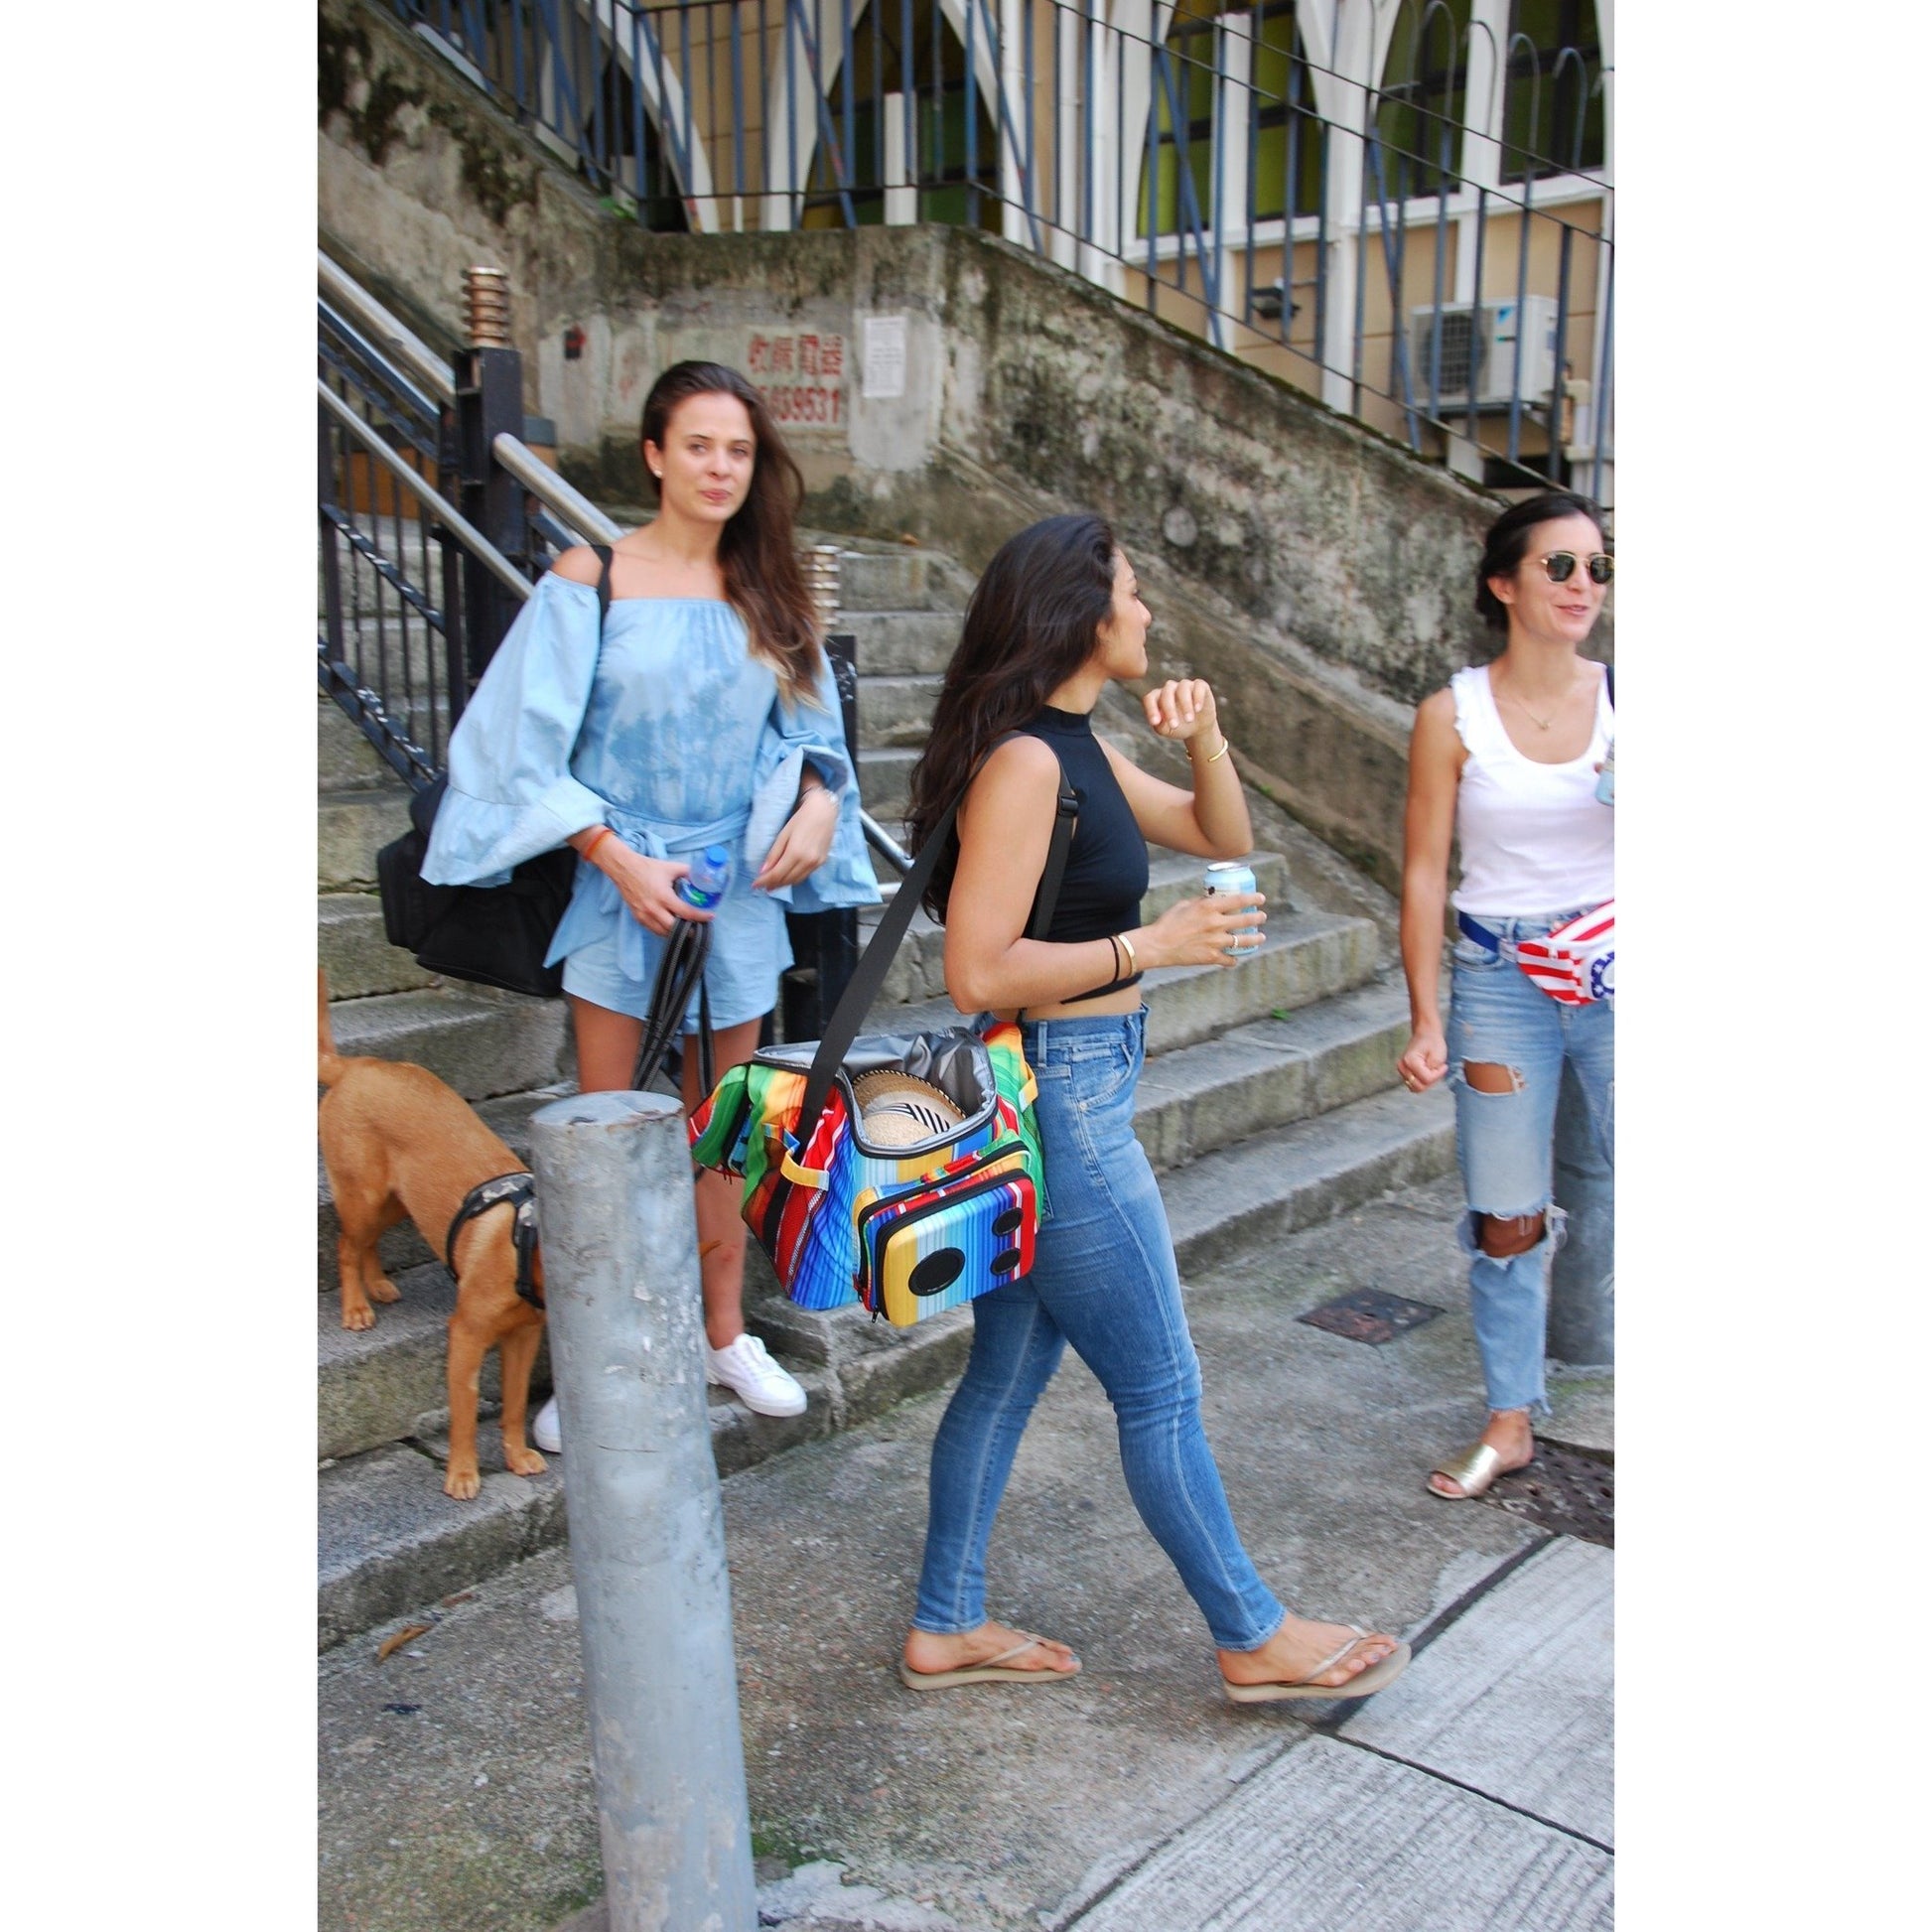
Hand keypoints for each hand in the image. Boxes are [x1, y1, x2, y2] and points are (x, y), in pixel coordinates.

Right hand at [600, 845, 708, 935]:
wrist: (624, 869)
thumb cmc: (648, 868)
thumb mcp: (671, 867)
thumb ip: (688, 872)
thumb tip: (702, 877)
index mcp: (663, 896)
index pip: (686, 912)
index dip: (700, 916)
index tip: (710, 916)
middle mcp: (653, 909)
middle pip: (674, 928)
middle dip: (688, 930)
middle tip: (698, 927)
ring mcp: (644, 915)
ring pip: (663, 932)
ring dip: (675, 932)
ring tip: (686, 928)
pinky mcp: (638, 918)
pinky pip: (653, 930)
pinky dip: (664, 930)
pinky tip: (671, 926)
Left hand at [753, 786, 837, 891]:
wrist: (824, 812)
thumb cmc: (801, 819)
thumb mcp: (783, 834)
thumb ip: (774, 854)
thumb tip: (763, 871)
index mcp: (796, 853)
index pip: (777, 874)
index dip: (764, 881)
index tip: (754, 884)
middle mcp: (807, 861)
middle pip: (786, 880)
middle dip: (773, 884)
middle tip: (762, 886)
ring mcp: (816, 863)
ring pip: (796, 880)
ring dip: (783, 884)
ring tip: (772, 885)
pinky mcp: (822, 862)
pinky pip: (805, 876)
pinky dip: (794, 879)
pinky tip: (787, 877)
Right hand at [1140, 891, 1265, 969]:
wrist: (1158, 945)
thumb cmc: (1168, 922)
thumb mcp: (1185, 905)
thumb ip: (1201, 902)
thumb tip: (1213, 899)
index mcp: (1209, 907)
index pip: (1239, 900)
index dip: (1253, 898)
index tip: (1261, 898)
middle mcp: (1216, 923)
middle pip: (1245, 920)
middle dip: (1257, 918)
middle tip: (1262, 917)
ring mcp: (1215, 942)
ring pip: (1243, 941)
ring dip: (1255, 939)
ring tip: (1261, 937)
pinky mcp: (1211, 957)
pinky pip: (1229, 959)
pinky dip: (1233, 959)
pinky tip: (1235, 958)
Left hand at [1142, 678, 1218, 744]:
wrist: (1199, 728)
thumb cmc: (1179, 727)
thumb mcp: (1167, 730)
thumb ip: (1160, 726)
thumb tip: (1157, 721)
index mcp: (1158, 697)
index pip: (1150, 699)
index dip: (1151, 709)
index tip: (1155, 722)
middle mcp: (1169, 688)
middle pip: (1166, 694)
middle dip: (1170, 710)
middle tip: (1175, 725)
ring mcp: (1185, 685)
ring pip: (1182, 688)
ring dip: (1185, 704)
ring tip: (1189, 720)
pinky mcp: (1200, 686)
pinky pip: (1198, 686)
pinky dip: (1198, 697)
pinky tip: (1197, 709)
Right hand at [1397, 1027, 1447, 1091]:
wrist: (1426, 1033)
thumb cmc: (1433, 1042)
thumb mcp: (1438, 1056)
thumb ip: (1433, 1072)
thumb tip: (1427, 1082)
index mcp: (1410, 1061)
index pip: (1426, 1079)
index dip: (1437, 1075)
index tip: (1443, 1066)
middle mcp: (1403, 1067)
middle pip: (1419, 1087)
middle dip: (1431, 1080)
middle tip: (1438, 1069)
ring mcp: (1402, 1070)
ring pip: (1416, 1087)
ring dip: (1427, 1081)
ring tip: (1432, 1069)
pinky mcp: (1404, 1073)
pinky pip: (1415, 1083)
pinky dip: (1423, 1080)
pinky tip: (1428, 1070)